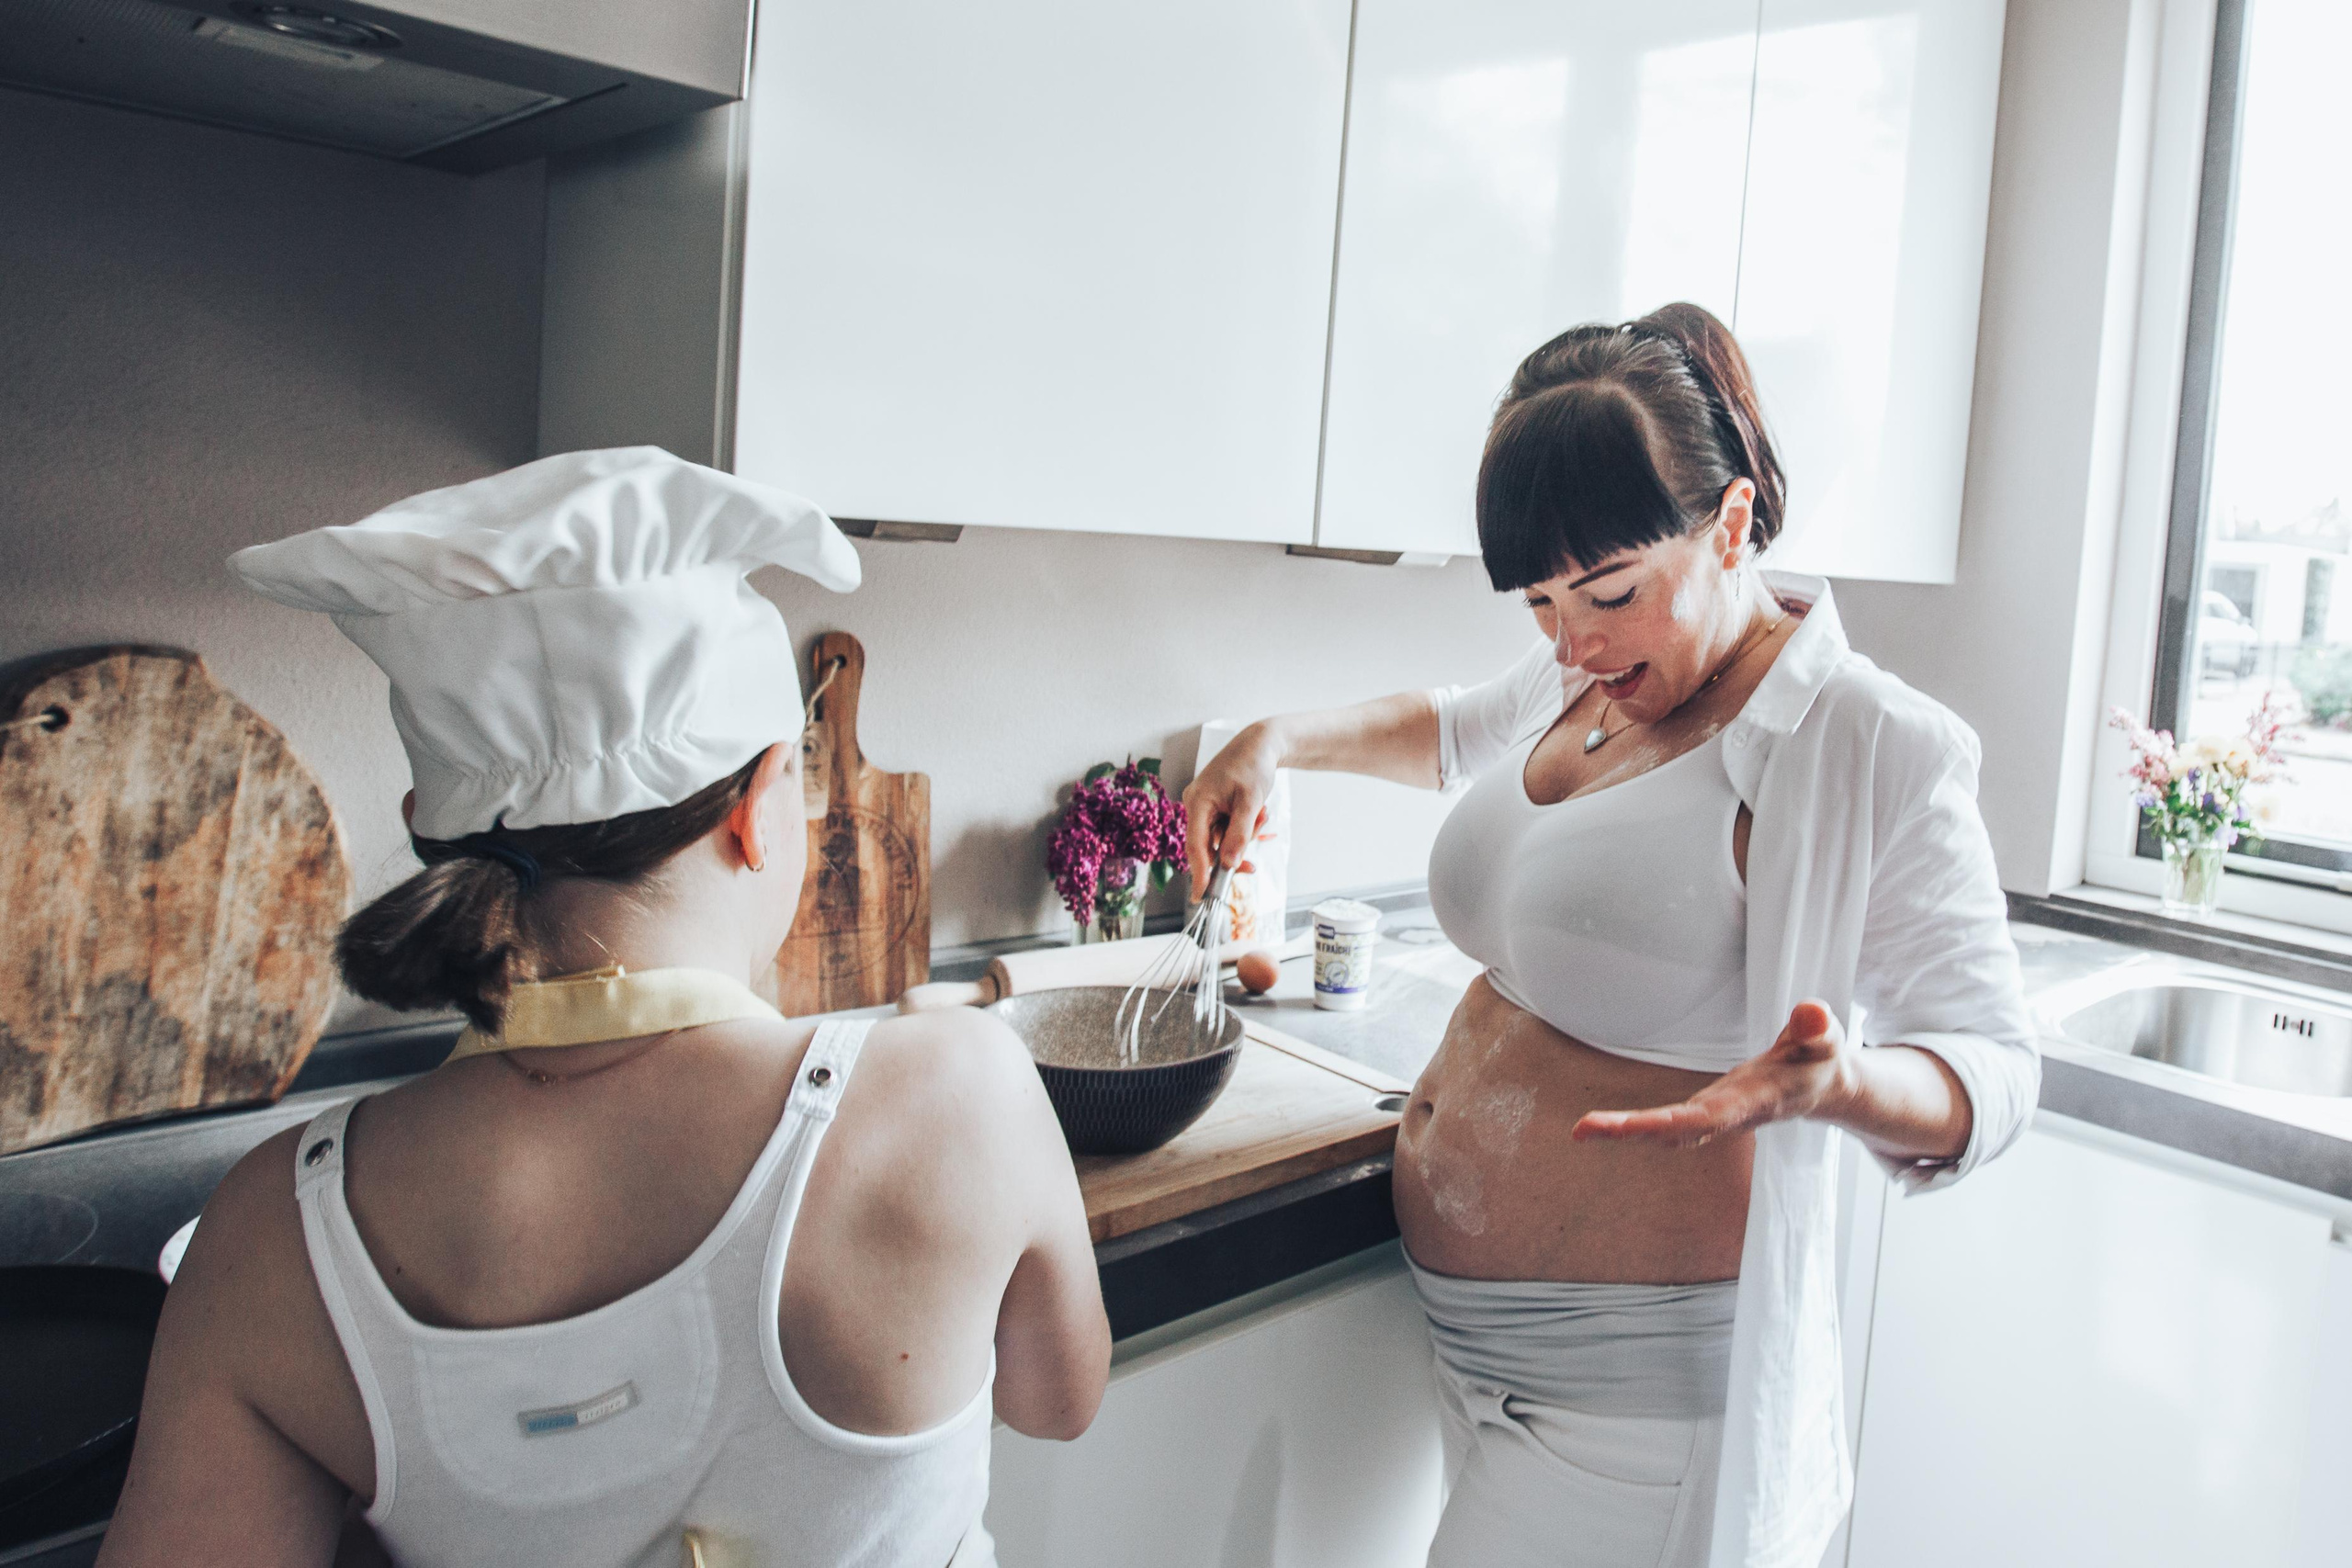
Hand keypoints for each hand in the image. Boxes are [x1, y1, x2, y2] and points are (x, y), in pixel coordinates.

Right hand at [1181, 723, 1279, 888]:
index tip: (1201, 896)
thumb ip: (1240, 835)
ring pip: (1220, 839)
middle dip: (1233, 852)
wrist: (1260, 744)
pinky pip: (1225, 829)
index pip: (1195, 845)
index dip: (1198, 873)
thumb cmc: (1254, 767)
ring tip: (1261, 814)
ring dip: (1243, 836)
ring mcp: (1203, 806)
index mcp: (1198, 802)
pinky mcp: (1213, 807)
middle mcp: (1195, 805)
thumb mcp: (1251, 803)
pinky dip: (1242, 829)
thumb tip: (1230, 865)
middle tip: (1252, 867)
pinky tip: (1257, 814)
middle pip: (1208, 846)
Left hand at [1571, 1001, 1860, 1146]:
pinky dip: (1636, 1126)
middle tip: (1583, 1130)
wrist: (1822, 1087)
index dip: (1675, 1122)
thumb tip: (1812, 1012)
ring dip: (1625, 1132)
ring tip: (1581, 1131)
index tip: (1640, 1126)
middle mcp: (1729, 1116)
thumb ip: (1817, 1028)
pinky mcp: (1706, 1110)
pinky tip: (1603, 1127)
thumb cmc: (1820, 1059)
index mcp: (1755, 1101)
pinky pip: (1667, 1124)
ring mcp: (1715, 1116)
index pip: (1711, 1116)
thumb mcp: (1826, 1039)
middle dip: (1632, 1131)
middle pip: (1676, 1131)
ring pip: (1667, 1132)